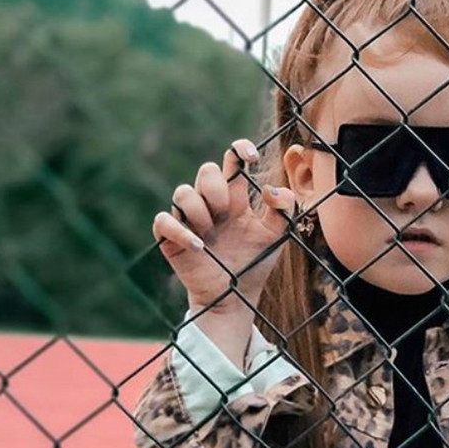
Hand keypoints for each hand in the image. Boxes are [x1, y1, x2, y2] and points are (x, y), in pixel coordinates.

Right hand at [152, 139, 298, 312]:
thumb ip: (284, 210)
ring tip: (211, 234)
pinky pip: (163, 220)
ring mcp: (189, 219)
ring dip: (200, 211)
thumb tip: (271, 189)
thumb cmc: (254, 264)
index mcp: (235, 198)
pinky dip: (179, 231)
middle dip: (216, 189)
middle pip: (206, 171)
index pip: (232, 161)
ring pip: (183, 192)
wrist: (236, 298)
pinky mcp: (170, 238)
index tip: (251, 157)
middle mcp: (210, 204)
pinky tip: (199, 248)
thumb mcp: (276, 237)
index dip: (238, 149)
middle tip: (227, 213)